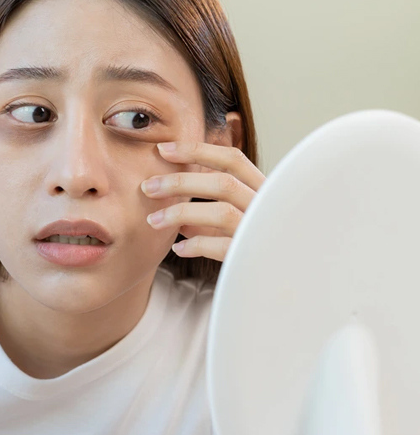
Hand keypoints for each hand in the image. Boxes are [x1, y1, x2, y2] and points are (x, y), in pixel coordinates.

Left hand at [141, 141, 265, 261]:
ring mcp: (263, 232)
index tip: (162, 150)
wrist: (288, 284)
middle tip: (146, 187)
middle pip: (223, 184)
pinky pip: (222, 247)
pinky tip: (178, 248)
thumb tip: (177, 209)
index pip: (233, 159)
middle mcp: (266, 207)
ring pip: (221, 213)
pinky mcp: (255, 257)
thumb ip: (215, 212)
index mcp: (263, 190)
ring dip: (180, 213)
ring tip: (152, 220)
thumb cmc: (261, 247)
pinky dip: (196, 245)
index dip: (197, 151)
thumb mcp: (240, 222)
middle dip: (179, 182)